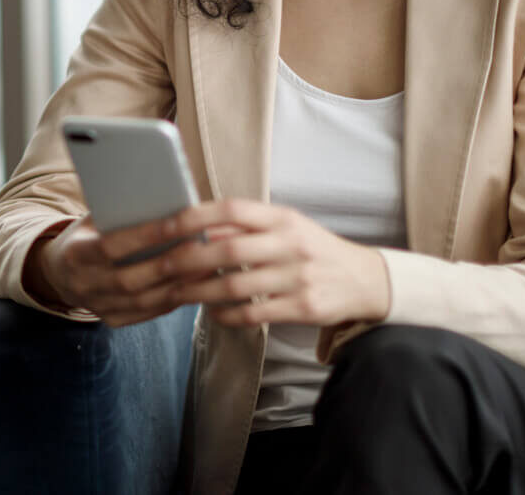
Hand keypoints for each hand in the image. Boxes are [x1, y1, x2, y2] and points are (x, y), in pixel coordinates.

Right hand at [26, 215, 215, 326]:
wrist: (59, 272)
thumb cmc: (88, 234)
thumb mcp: (93, 218)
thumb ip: (121, 211)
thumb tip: (168, 194)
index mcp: (75, 254)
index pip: (112, 245)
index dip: (147, 234)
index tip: (182, 220)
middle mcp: (84, 285)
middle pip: (132, 278)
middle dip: (173, 262)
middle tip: (207, 244)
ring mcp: (98, 307)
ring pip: (145, 300)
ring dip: (181, 283)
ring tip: (211, 264)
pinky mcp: (113, 320)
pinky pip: (149, 313)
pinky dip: (176, 298)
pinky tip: (198, 283)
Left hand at [154, 201, 391, 326]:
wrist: (364, 279)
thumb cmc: (314, 249)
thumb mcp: (286, 227)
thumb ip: (247, 227)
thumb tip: (203, 229)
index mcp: (283, 218)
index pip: (233, 209)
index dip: (195, 216)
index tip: (165, 227)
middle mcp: (290, 244)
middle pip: (228, 251)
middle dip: (187, 261)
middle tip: (160, 270)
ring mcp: (297, 277)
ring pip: (235, 287)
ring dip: (200, 293)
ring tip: (178, 294)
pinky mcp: (302, 308)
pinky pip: (254, 314)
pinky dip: (227, 316)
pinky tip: (213, 313)